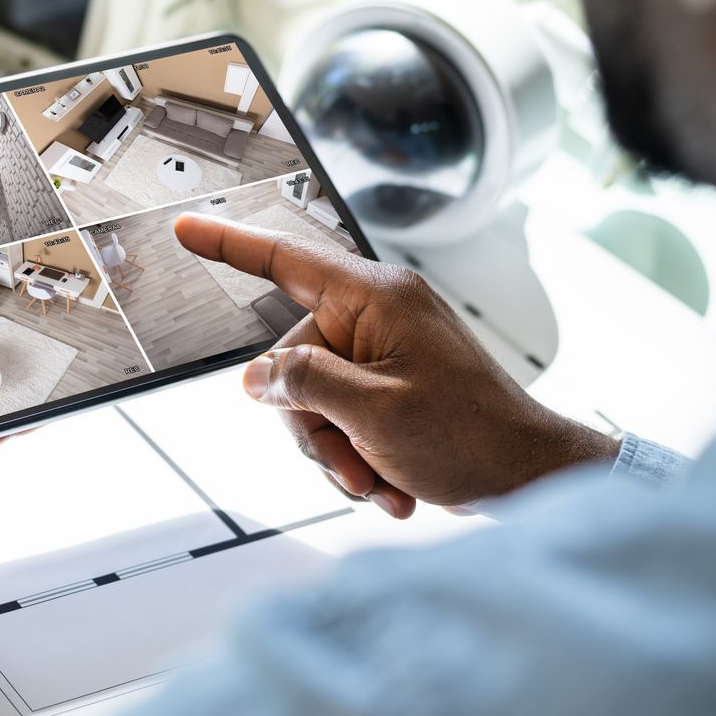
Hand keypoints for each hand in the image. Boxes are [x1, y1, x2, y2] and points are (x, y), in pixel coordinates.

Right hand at [172, 215, 618, 517]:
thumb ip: (301, 385)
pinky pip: (343, 418)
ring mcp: (386, 352)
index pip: (285, 260)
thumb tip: (256, 378)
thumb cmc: (473, 436)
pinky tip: (391, 484)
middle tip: (349, 464)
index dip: (229, 246)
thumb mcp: (370, 412)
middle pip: (293, 362)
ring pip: (314, 401)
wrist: (530, 478)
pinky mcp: (393, 386)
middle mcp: (377, 317)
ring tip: (377, 480)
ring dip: (337, 451)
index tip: (185, 231)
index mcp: (375, 299)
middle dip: (310, 426)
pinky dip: (359, 456)